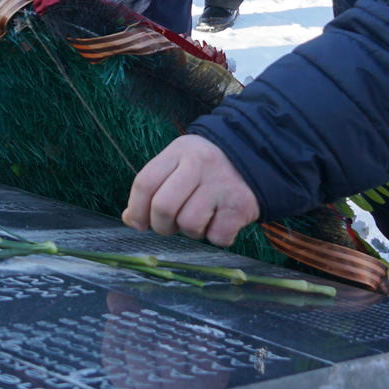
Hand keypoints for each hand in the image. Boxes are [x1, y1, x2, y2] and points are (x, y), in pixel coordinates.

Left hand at [122, 135, 259, 246]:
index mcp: (179, 152)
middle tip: (170, 226)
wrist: (257, 156)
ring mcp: (221, 184)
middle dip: (161, 226)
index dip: (136, 210)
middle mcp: (199, 164)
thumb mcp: (179, 164)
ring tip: (200, 218)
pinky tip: (220, 221)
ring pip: (189, 225)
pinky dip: (216, 237)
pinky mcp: (241, 205)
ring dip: (191, 232)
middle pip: (163, 207)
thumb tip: (130, 219)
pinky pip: (217, 237)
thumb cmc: (207, 167)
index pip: (145, 183)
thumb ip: (153, 187)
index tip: (139, 223)